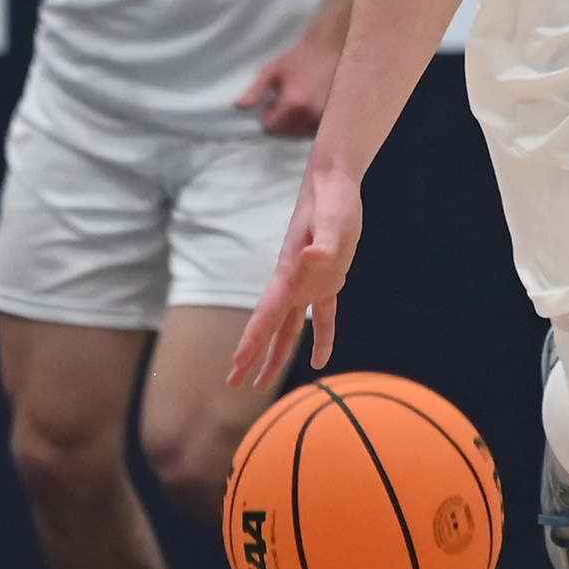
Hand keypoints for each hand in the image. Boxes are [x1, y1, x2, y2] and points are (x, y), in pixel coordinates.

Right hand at [229, 162, 362, 387]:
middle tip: (235, 385)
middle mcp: (293, 283)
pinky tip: (319, 361)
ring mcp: (308, 284)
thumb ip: (325, 243)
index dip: (252, 340)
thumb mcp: (332, 221)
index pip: (266, 314)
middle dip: (252, 357)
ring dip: (276, 356)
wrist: (333, 183)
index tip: (237, 364)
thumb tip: (315, 257)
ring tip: (262, 385)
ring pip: (288, 329)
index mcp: (289, 273)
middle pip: (269, 328)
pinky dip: (321, 339)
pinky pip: (322, 318)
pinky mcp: (327, 282)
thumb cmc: (331, 200)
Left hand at [236, 34, 338, 138]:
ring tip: (299, 102)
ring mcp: (326, 118)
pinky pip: (315, 131)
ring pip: (301, 134)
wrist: (332, 49)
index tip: (271, 102)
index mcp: (294, 103)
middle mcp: (311, 115)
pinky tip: (311, 106)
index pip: (272, 127)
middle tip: (285, 101)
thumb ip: (255, 90)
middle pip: (286, 133)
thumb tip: (239, 106)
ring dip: (295, 123)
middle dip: (281, 120)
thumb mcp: (273, 70)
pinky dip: (309, 124)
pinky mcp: (335, 118)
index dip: (267, 115)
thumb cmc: (301, 58)